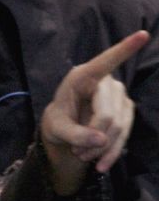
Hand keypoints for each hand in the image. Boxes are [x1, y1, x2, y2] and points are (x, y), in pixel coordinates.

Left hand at [40, 30, 149, 194]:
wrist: (64, 131)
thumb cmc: (57, 122)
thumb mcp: (56, 129)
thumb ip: (74, 134)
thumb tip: (101, 140)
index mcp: (83, 77)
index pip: (105, 62)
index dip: (124, 49)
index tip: (142, 35)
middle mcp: (105, 82)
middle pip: (108, 115)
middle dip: (93, 139)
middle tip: (77, 154)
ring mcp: (119, 96)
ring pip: (118, 127)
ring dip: (101, 149)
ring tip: (82, 157)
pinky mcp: (126, 111)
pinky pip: (124, 134)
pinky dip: (112, 153)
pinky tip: (101, 166)